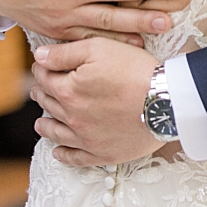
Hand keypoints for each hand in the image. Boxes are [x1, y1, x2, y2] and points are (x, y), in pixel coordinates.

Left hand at [30, 38, 162, 165]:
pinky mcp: (101, 153)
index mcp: (68, 90)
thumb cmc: (137, 71)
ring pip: (56, 132)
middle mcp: (71, 117)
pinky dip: (63, 155)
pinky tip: (59, 151)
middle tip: (41, 89)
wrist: (167, 101)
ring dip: (45, 125)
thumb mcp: (100, 49)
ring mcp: (85, 138)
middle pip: (48, 104)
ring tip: (41, 122)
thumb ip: (65, 53)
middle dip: (42, 93)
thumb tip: (39, 57)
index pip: (44, 77)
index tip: (42, 66)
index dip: (42, 68)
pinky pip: (75, 157)